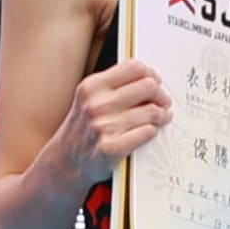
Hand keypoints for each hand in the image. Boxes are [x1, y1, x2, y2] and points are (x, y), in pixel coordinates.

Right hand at [49, 59, 174, 170]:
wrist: (66, 161)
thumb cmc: (83, 128)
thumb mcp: (90, 99)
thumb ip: (114, 86)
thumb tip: (150, 79)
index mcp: (92, 86)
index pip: (134, 67)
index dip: (151, 74)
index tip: (156, 81)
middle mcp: (96, 104)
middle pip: (147, 87)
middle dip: (161, 94)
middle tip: (164, 101)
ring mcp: (103, 126)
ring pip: (151, 111)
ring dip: (162, 115)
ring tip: (162, 117)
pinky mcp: (111, 148)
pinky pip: (147, 132)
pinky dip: (153, 131)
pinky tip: (151, 131)